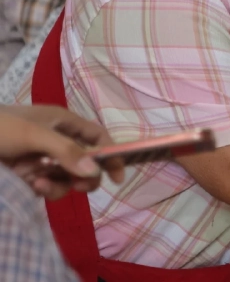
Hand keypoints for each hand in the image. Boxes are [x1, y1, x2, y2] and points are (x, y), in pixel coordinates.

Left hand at [0, 105, 124, 199]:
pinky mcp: (29, 177)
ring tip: (40, 184)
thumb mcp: (34, 135)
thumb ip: (66, 151)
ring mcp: (43, 160)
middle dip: (85, 175)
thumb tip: (96, 170)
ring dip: (60, 184)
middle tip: (80, 185)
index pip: (97, 136)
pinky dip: (44, 190)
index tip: (117, 176)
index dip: (111, 153)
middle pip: (86, 162)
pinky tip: (31, 186)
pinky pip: (49, 188)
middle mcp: (57, 141)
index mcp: (63, 123)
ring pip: (68, 178)